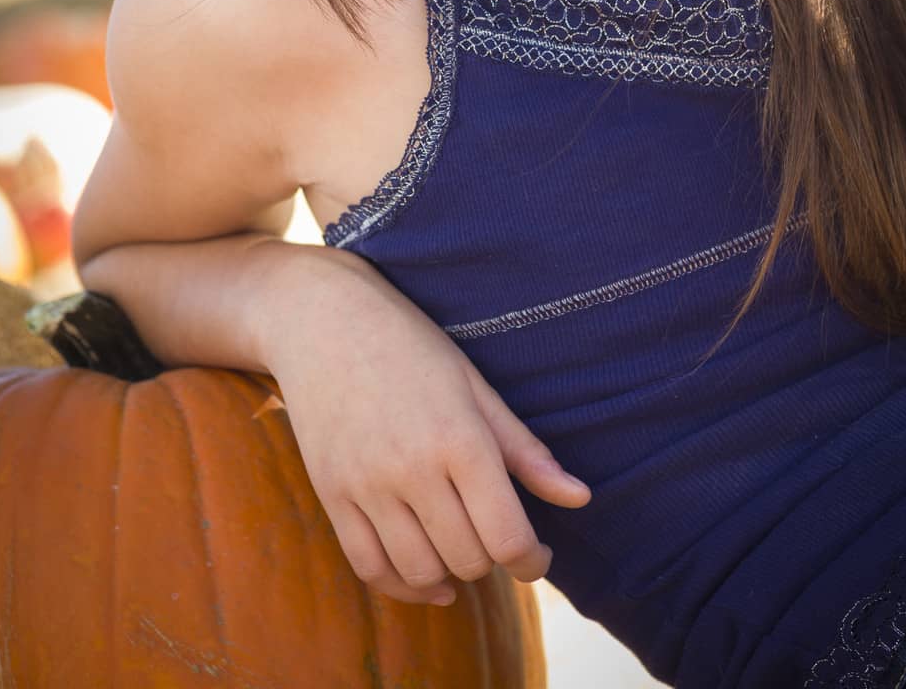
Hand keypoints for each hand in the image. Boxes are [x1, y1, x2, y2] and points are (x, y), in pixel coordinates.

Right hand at [269, 251, 591, 607]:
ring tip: (461, 546)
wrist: (324, 320)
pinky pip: (370, 567)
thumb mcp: (476, 387)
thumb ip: (525, 451)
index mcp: (460, 438)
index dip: (532, 560)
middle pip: (469, 558)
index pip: (508, 536)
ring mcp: (366, 486)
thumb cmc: (411, 346)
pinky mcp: (332, 495)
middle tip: (496, 535)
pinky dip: (403, 585)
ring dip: (451, 573)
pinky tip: (426, 575)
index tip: (538, 555)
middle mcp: (412, 468)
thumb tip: (581, 499)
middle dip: (493, 559)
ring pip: (421, 571)